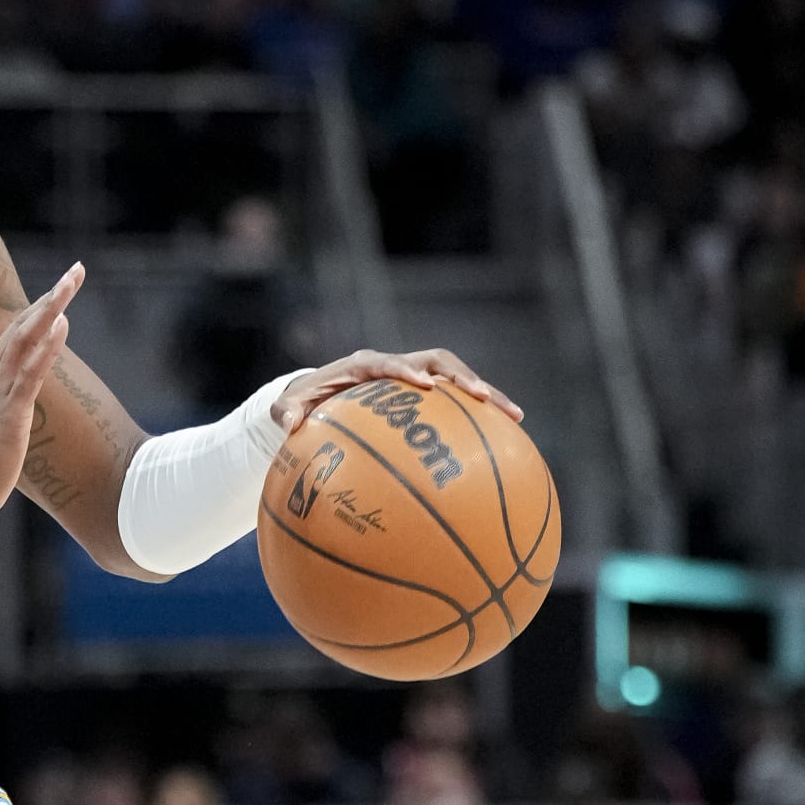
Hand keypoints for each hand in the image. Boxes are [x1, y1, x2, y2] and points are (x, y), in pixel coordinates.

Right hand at [0, 264, 82, 514]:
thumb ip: (3, 400)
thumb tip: (19, 393)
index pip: (14, 332)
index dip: (38, 308)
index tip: (59, 288)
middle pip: (22, 325)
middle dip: (50, 296)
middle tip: (76, 271)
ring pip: (26, 338)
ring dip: (51, 308)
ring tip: (72, 283)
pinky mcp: (10, 410)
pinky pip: (32, 370)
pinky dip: (48, 345)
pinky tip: (64, 324)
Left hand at [272, 347, 521, 436]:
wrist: (321, 394)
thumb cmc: (305, 403)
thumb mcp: (291, 408)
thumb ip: (287, 413)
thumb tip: (288, 425)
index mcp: (366, 366)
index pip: (391, 364)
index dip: (408, 372)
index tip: (424, 386)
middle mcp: (397, 366)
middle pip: (438, 362)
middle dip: (462, 377)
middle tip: (483, 397)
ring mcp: (416, 378)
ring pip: (458, 380)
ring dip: (486, 395)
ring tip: (516, 416)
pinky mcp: (428, 397)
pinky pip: (458, 405)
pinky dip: (481, 418)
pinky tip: (508, 442)